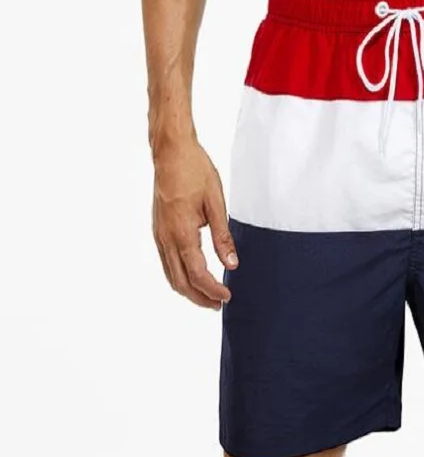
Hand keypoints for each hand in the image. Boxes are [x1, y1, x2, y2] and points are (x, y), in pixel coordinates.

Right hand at [152, 140, 237, 308]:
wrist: (171, 153)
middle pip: (180, 281)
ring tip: (208, 295)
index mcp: (182, 232)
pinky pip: (166, 262)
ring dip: (188, 289)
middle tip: (219, 304)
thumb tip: (232, 263)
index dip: (212, 289)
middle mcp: (166, 238)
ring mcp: (159, 235)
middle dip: (199, 297)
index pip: (197, 273)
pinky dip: (179, 276)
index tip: (227, 296)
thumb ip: (223, 236)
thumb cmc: (195, 171)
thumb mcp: (216, 203)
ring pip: (170, 274)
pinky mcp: (157, 230)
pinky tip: (192, 275)